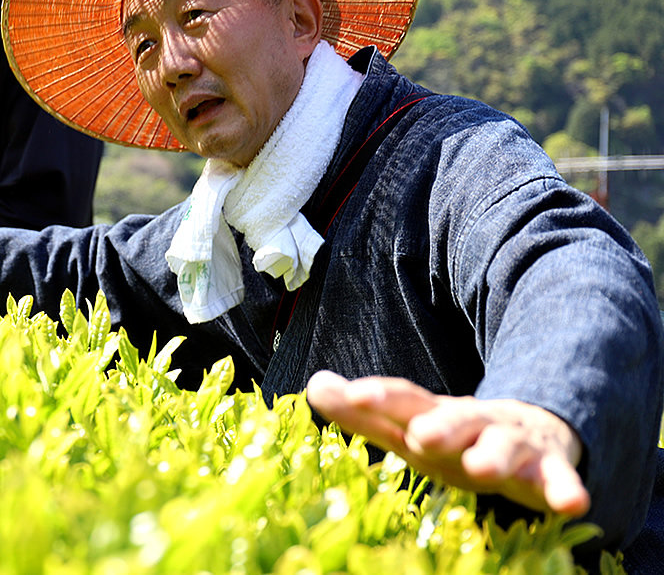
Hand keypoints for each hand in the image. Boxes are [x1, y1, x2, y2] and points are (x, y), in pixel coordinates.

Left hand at [306, 371, 589, 517]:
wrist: (532, 430)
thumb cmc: (452, 437)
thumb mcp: (408, 426)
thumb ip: (362, 414)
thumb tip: (313, 385)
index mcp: (432, 415)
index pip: (403, 400)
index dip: (377, 396)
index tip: (349, 394)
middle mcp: (470, 422)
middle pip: (453, 418)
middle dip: (438, 425)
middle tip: (421, 436)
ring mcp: (511, 443)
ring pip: (503, 445)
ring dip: (493, 454)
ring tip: (481, 468)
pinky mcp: (548, 469)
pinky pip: (558, 479)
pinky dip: (565, 488)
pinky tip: (572, 503)